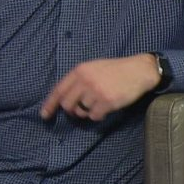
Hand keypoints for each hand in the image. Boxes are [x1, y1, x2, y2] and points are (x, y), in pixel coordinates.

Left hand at [40, 54, 160, 120]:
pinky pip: (94, 116)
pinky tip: (107, 107)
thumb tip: (65, 99)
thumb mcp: (94, 67)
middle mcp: (85, 80)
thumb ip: (79, 79)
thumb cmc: (116, 69)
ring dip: (88, 112)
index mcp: (80, 70)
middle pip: (67, 105)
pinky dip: (99, 115)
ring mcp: (96, 91)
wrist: (139, 70)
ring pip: (82, 111)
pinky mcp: (107, 101)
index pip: (59, 90)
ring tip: (100, 103)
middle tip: (81, 110)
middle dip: (72, 110)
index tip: (44, 115)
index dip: (50, 104)